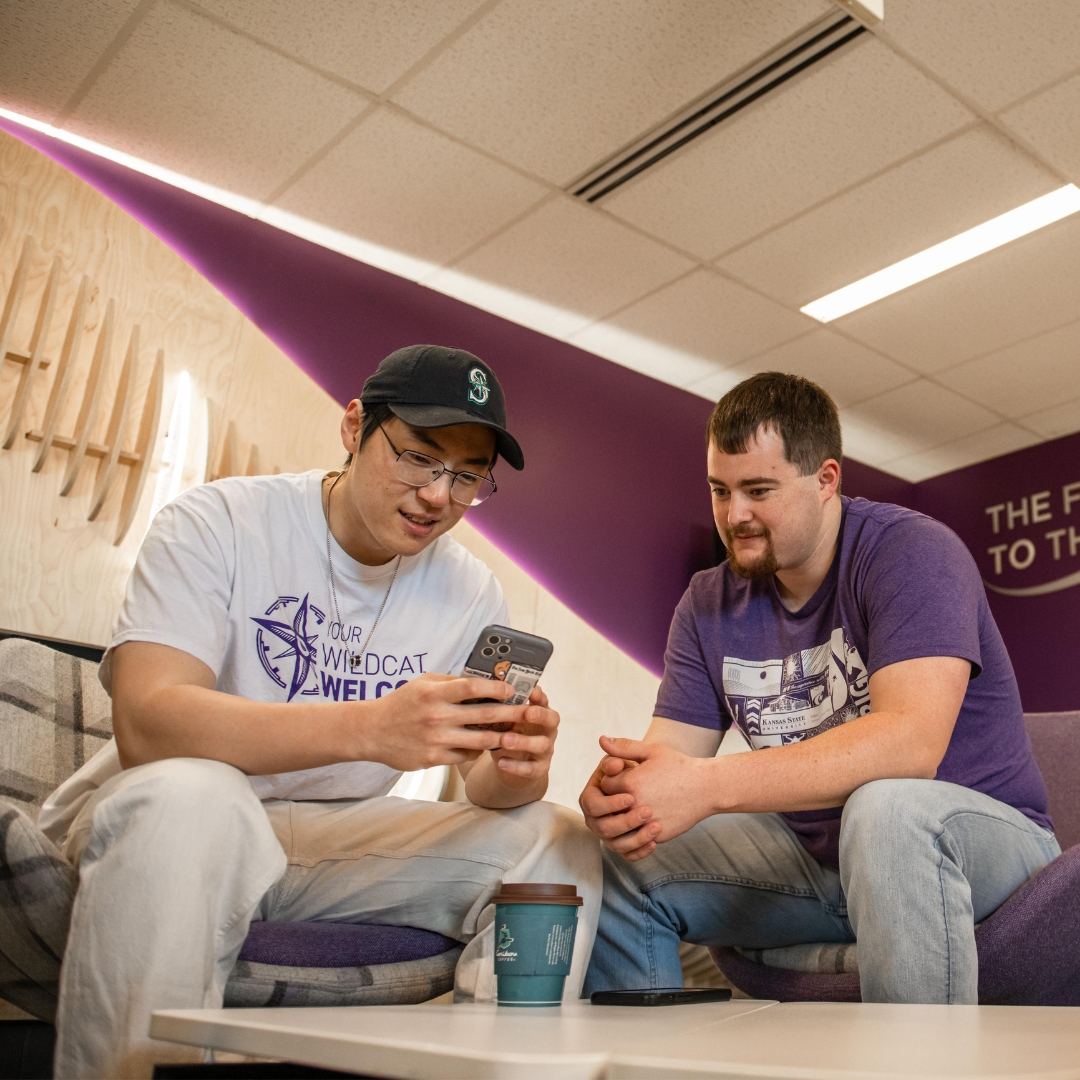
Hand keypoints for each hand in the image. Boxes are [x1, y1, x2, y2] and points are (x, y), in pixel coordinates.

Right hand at [360, 673, 526, 770]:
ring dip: (501, 736)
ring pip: (480, 739)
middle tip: (528, 712)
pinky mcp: (433, 758)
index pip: (473, 687)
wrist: (371, 731)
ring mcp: (436, 739)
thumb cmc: (400, 703)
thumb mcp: (422, 683)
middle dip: (511, 713)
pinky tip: (485, 745)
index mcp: (434, 693)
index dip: (496, 688)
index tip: (512, 690)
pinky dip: (478, 750)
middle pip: (484, 714)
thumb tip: (481, 679)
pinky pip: (465, 755)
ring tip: (514, 733)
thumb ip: (450, 682)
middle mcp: (437, 716)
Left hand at [489, 685, 559, 787]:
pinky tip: (501, 762)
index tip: (531, 690)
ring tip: (505, 740)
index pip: (543, 700)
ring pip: (542, 745)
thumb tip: (483, 685)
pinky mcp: (540, 768)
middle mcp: (546, 729)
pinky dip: (516, 766)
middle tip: (527, 713)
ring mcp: (546, 750)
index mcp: (539, 712)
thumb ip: (501, 706)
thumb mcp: (504, 718)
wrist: (509, 763)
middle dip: (540, 715)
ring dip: (524, 741)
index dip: (539, 696)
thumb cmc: (506, 732)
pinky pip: (532, 768)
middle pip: (552, 719)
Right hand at [579, 748, 661, 861]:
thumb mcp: (641, 754)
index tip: (632, 797)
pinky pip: (628, 854)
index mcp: (594, 792)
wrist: (671, 783)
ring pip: (615, 844)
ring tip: (656, 828)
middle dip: (624, 822)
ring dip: (635, 839)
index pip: (592, 803)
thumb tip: (604, 740)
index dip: (610, 803)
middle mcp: (597, 815)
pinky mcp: (625, 843)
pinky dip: (640, 851)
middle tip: (647, 811)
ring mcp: (611, 831)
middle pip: (602, 827)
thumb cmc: (652, 766)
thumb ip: (622, 749)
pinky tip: (654, 843)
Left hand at [597, 737, 715, 853]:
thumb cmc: (679, 766)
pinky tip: (645, 820)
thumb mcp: (652, 751)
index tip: (622, 777)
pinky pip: (637, 839)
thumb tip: (601, 740)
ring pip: (620, 827)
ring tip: (635, 807)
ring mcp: (646, 823)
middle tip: (627, 793)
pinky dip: (637, 832)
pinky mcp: (657, 836)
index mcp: (630, 782)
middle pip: (609, 807)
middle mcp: (635, 804)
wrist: (706, 788)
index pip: (604, 785)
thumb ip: (624, 747)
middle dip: (614, 800)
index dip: (611, 780)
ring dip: (623, 818)